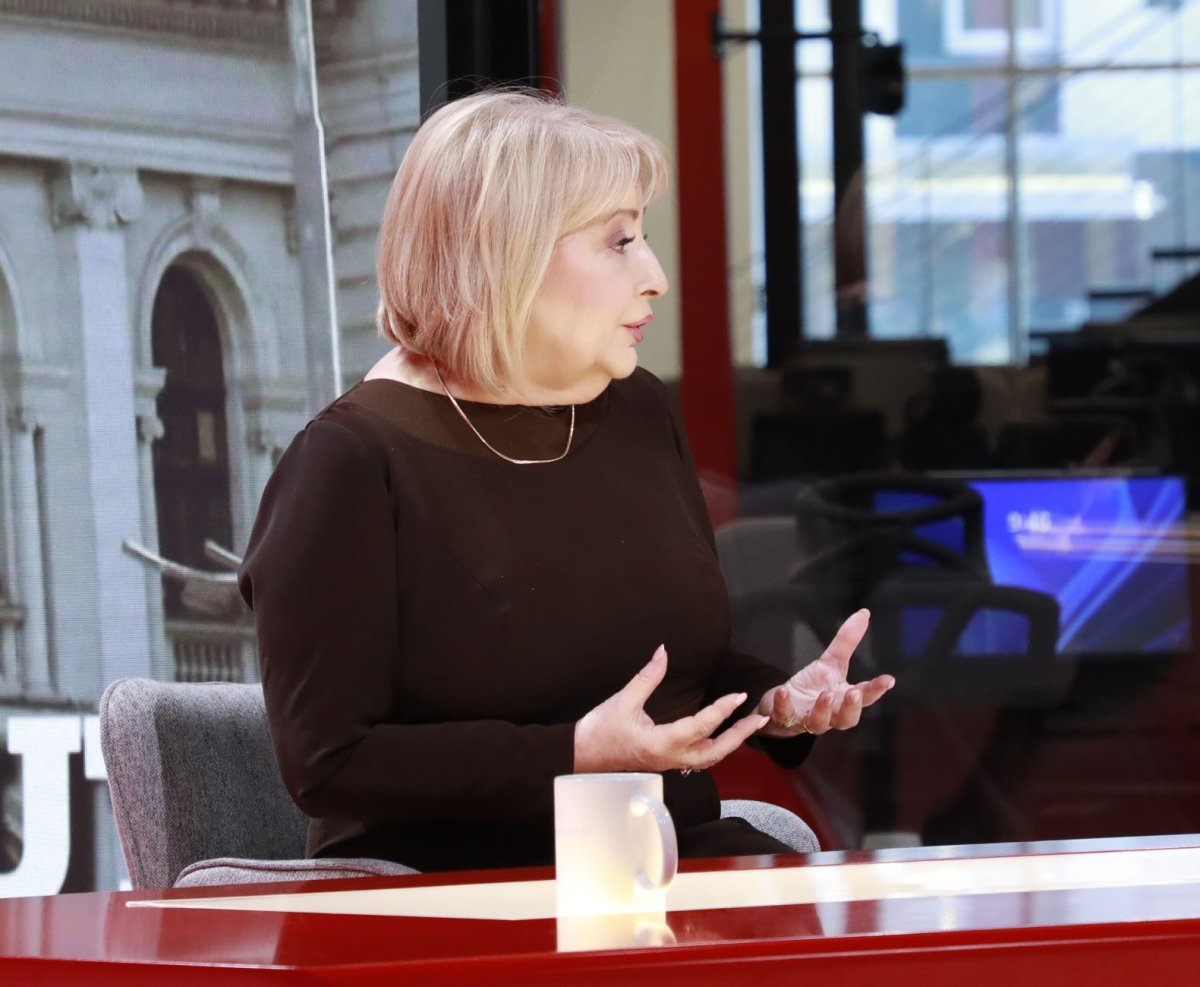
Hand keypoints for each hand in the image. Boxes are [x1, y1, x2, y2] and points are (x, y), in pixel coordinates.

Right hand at [574, 645, 768, 773]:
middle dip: (740, 735)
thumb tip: (663, 652)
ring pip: (710, 758)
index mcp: (661, 743)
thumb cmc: (599, 731)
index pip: (701, 726)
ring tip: (748, 726)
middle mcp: (670, 757)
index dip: (722, 710)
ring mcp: (670, 763)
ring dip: (731, 742)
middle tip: (759, 718)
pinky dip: (716, 747)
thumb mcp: (623, 701)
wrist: (581, 757)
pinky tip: (722, 736)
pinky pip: (699, 758)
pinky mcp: (666, 762)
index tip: (738, 696)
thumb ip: (647, 677)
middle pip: (716, 751)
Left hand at [755, 609, 893, 738]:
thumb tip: (864, 613)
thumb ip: (847, 641)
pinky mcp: (786, 718)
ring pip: (820, 721)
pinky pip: (785, 715)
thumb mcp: (831, 662)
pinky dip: (784, 705)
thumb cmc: (813, 686)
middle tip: (854, 693)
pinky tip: (784, 691)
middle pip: (847, 718)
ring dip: (823, 709)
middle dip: (852, 707)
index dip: (876, 689)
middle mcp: (831, 714)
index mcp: (844, 698)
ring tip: (826, 695)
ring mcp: (808, 718)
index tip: (888, 679)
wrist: (783, 706)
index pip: (865, 697)